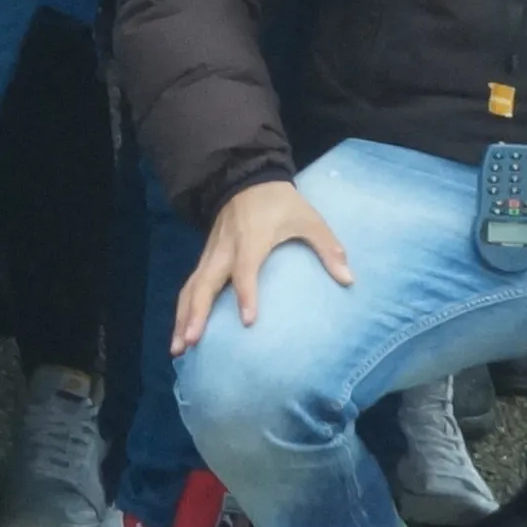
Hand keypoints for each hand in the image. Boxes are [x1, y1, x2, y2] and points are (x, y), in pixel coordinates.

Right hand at [175, 177, 350, 344]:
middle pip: (205, 282)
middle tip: (191, 341)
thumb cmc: (280, 203)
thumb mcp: (308, 218)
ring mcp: (211, 253)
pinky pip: (191, 285)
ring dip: (183, 316)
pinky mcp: (206, 258)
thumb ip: (327, 247)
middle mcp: (225, 249)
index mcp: (251, 238)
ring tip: (178, 348)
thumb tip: (349, 279)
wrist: (247, 179)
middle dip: (197, 313)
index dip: (246, 293)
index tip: (248, 320)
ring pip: (192, 287)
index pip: (245, 268)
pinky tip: (181, 332)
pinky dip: (183, 309)